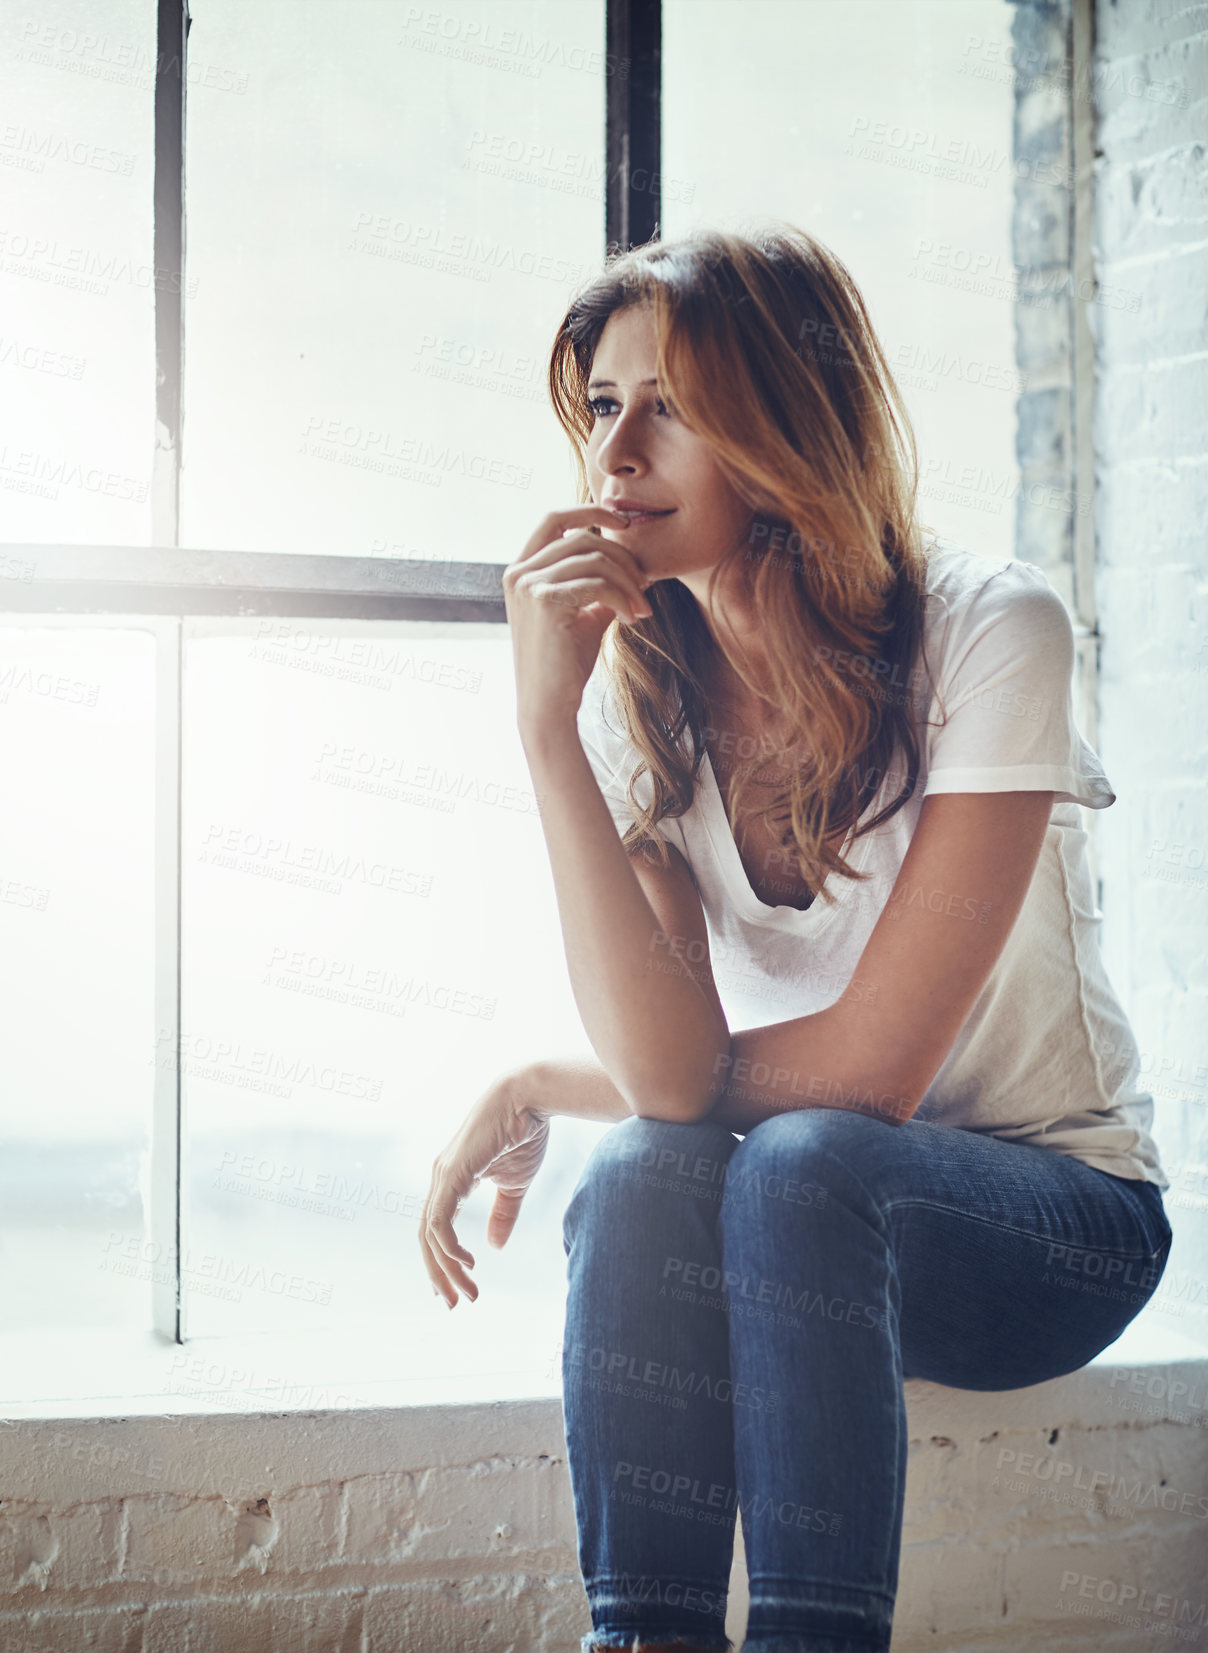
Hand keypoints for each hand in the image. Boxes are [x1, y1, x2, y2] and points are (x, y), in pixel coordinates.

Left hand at [419, 1067, 551, 1307]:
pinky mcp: (451, 1174)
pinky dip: (449, 1247)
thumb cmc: (523, 1133)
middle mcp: (441, 1179)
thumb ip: (503, 1213)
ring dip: (446, 1269)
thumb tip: (494, 1246)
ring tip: (467, 1292)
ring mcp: (443, 1176)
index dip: (442, 1261)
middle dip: (439, 1274)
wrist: (529, 1098)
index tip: (456, 1289)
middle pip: (427, 1238)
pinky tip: (467, 1264)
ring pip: (431, 1234)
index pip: (436, 1229)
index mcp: (452, 1181)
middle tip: (454, 1304)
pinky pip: (440, 1220)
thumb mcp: (514, 1184)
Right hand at [502, 504, 654, 730]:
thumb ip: (599, 585)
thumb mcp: (584, 615)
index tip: (624, 522)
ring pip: (594, 559)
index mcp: (521, 570)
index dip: (589, 510)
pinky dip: (622, 597)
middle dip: (622, 558)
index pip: (554, 519)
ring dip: (628, 583)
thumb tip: (634, 565)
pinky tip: (631, 619)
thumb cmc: (566, 663)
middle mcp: (518, 572)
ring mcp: (528, 584)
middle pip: (583, 537)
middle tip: (645, 586)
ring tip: (642, 610)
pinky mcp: (544, 600)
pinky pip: (597, 582)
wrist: (549, 704)